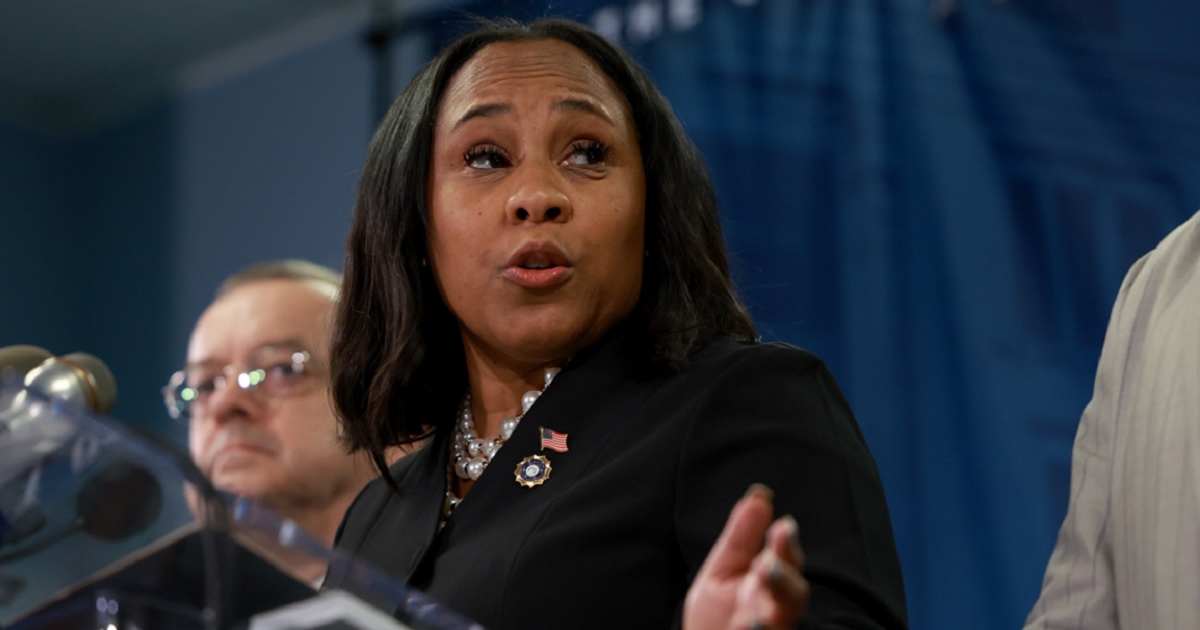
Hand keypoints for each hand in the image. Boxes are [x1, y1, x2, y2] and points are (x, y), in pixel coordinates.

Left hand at [683, 484, 809, 629]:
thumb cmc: (715, 618)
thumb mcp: (721, 572)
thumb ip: (740, 538)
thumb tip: (759, 495)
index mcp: (770, 582)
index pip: (785, 558)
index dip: (786, 543)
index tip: (784, 525)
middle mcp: (776, 608)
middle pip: (793, 591)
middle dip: (783, 574)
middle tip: (770, 558)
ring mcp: (771, 628)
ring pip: (784, 617)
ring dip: (775, 599)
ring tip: (762, 578)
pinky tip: (746, 623)